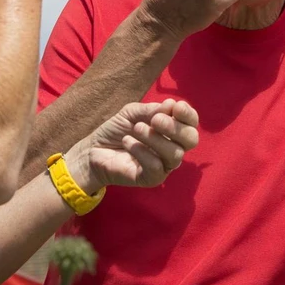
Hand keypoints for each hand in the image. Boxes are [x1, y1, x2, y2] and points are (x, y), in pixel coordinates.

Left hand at [64, 99, 199, 191]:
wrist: (93, 150)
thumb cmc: (116, 131)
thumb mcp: (132, 113)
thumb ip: (151, 110)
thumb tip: (172, 105)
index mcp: (172, 131)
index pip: (191, 124)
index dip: (188, 115)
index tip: (176, 106)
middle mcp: (172, 148)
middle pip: (191, 139)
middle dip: (175, 127)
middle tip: (155, 120)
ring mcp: (164, 165)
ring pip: (175, 154)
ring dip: (155, 138)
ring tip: (135, 129)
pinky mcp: (152, 179)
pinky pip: (157, 167)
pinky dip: (142, 152)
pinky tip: (128, 142)